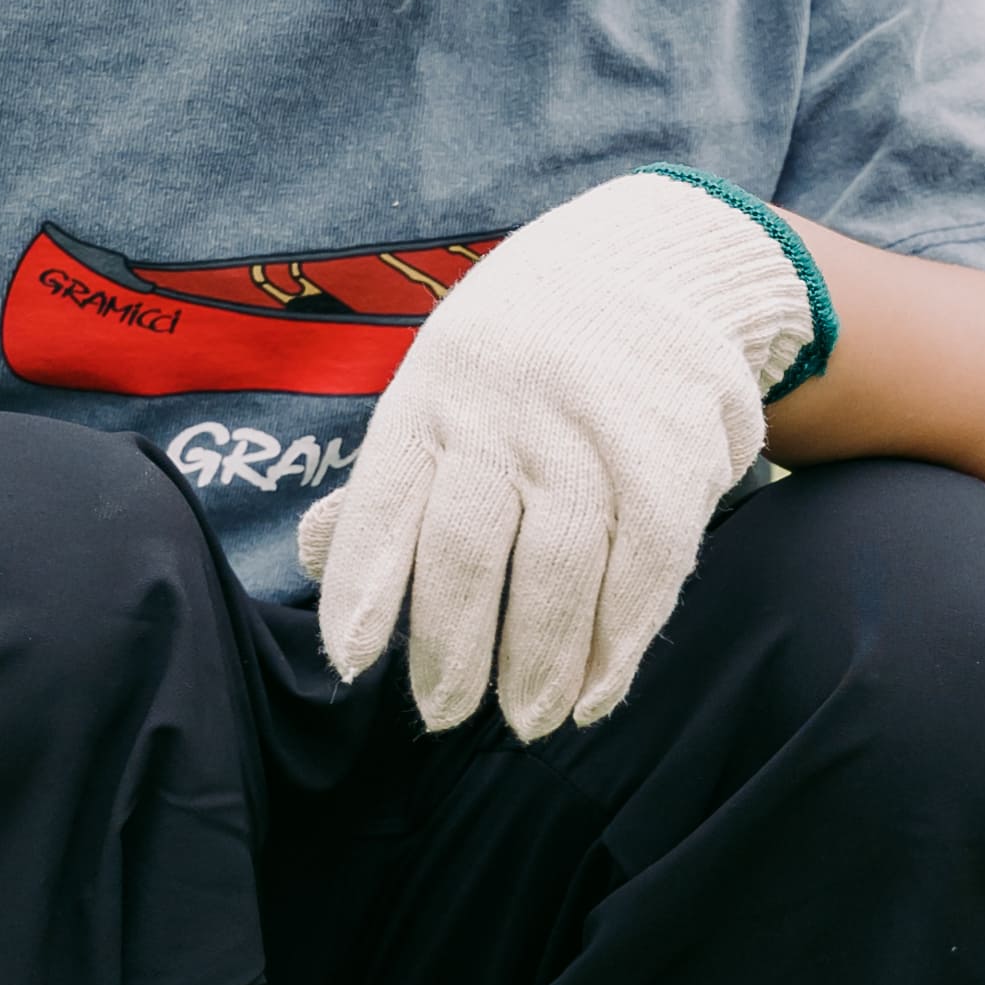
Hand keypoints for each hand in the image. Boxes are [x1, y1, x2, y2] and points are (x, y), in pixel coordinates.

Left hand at [302, 171, 827, 738]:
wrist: (661, 263)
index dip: (367, 588)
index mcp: (435, 393)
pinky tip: (594, 694)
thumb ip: (388, 482)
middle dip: (452, 650)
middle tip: (442, 715)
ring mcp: (593, 435)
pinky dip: (618, 645)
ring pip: (558, 571)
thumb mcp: (442, 387)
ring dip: (540, 665)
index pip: (388, 503)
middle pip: (470, 550)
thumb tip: (314, 560)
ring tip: (525, 721)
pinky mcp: (671, 460)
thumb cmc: (522, 355)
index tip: (352, 661)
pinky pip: (642, 571)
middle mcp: (508, 411)